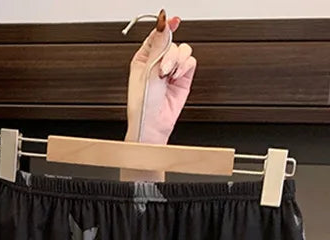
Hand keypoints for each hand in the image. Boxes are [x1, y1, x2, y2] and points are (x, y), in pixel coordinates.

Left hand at [126, 15, 196, 143]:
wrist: (153, 123)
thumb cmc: (143, 103)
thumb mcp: (148, 70)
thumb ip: (159, 46)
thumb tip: (164, 24)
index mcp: (143, 59)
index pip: (156, 36)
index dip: (165, 27)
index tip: (173, 21)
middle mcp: (158, 63)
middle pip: (172, 42)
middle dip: (170, 54)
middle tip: (163, 69)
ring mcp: (171, 69)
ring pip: (183, 50)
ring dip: (178, 61)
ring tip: (169, 75)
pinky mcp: (183, 77)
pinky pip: (191, 61)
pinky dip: (185, 68)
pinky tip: (176, 78)